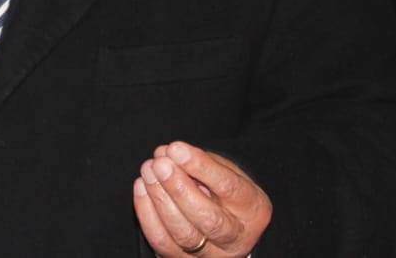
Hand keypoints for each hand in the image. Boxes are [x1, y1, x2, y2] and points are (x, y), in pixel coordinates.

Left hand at [134, 141, 270, 256]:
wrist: (227, 221)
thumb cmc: (223, 189)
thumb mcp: (224, 171)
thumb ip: (200, 162)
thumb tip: (168, 153)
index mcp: (253, 208)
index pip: (228, 187)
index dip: (201, 167)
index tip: (176, 149)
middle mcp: (237, 238)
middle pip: (208, 219)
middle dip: (179, 188)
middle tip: (160, 164)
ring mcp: (212, 255)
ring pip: (184, 235)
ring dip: (160, 200)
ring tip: (148, 172)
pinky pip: (163, 243)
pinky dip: (148, 214)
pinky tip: (142, 188)